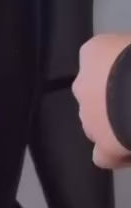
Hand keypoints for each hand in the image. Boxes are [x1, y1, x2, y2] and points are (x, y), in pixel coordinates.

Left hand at [72, 34, 130, 168]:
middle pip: (98, 92)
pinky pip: (105, 155)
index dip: (124, 65)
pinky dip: (118, 155)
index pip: (102, 56)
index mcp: (94, 51)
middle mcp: (83, 83)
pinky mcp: (103, 146)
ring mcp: (89, 117)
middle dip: (117, 97)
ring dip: (115, 123)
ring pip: (98, 122)